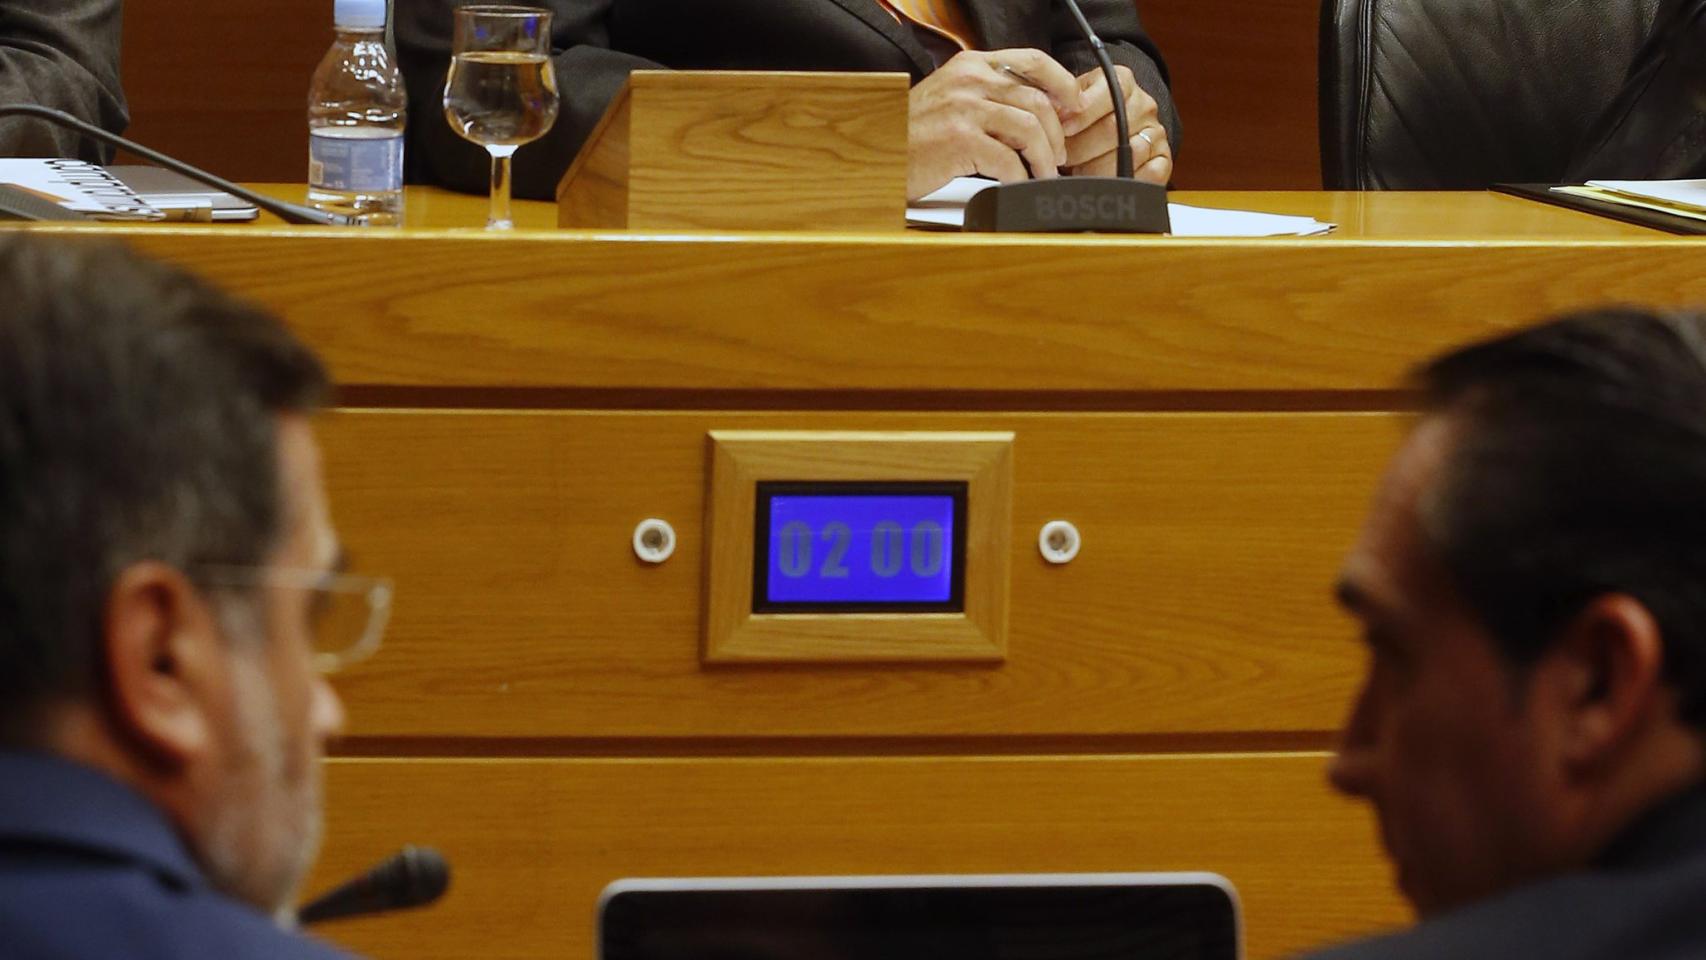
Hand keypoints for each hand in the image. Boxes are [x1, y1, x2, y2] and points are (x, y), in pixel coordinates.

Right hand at [906, 48, 1086, 200]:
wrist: (874, 155)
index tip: (1074, 106)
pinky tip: (1016, 185)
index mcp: (970, 65)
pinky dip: (1019, 177)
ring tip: (1041, 174)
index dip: (1063, 83)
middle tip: (1056, 156)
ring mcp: (964, 109)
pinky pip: (1008, 161)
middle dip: (1056, 133)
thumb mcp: (949, 99)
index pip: (1032, 60)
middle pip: (1037, 101)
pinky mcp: (960, 141)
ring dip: (1042, 158)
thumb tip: (1032, 113)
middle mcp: (969, 81)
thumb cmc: (910, 135)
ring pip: (1029, 130)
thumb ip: (986, 97)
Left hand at [1062, 65, 1171, 183]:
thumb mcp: (1070, 102)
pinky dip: (1126, 180)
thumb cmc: (1083, 119)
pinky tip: (1107, 182)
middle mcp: (1144, 104)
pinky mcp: (1163, 159)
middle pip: (1113, 128)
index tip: (1062, 131)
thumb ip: (1060, 105)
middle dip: (1081, 148)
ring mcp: (1156, 132)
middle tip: (1064, 159)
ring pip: (1129, 153)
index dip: (1081, 116)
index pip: (1106, 95)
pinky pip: (1151, 173)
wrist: (1111, 131)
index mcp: (1122, 81)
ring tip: (1081, 172)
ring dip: (1098, 169)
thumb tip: (1050, 115)